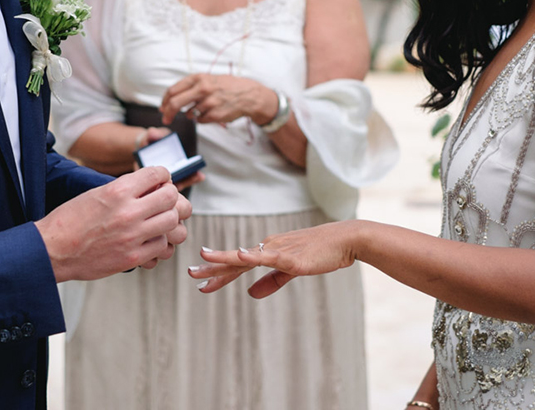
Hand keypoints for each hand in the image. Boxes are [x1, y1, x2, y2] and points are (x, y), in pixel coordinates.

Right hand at [36, 166, 186, 280]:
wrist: (52, 250)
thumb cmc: (70, 221)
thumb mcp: (97, 193)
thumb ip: (126, 188)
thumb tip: (152, 185)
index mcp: (117, 190)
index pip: (158, 173)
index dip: (163, 176)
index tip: (161, 181)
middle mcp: (128, 211)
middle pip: (171, 197)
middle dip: (169, 197)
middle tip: (162, 201)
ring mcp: (132, 236)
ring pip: (172, 222)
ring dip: (168, 220)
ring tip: (157, 221)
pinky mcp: (132, 257)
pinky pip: (162, 246)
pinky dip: (159, 242)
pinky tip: (149, 239)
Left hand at [160, 74, 275, 125]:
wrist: (248, 95)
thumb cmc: (226, 86)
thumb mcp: (208, 79)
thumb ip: (191, 86)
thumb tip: (172, 98)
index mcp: (198, 78)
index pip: (173, 90)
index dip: (165, 101)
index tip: (162, 107)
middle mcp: (202, 89)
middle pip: (176, 103)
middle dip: (168, 113)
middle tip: (165, 119)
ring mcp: (209, 102)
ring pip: (189, 113)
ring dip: (192, 114)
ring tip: (205, 107)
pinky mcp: (214, 114)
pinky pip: (200, 120)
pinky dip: (202, 118)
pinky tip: (212, 111)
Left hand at [187, 221, 359, 297]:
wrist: (345, 240)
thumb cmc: (321, 253)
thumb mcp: (292, 270)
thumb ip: (271, 282)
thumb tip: (250, 294)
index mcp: (268, 250)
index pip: (238, 264)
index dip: (218, 273)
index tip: (201, 282)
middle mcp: (268, 246)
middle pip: (235, 260)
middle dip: (212, 268)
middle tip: (190, 274)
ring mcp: (277, 249)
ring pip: (244, 256)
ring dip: (222, 260)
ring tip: (202, 260)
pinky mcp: (290, 256)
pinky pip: (266, 256)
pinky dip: (250, 255)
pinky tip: (238, 255)